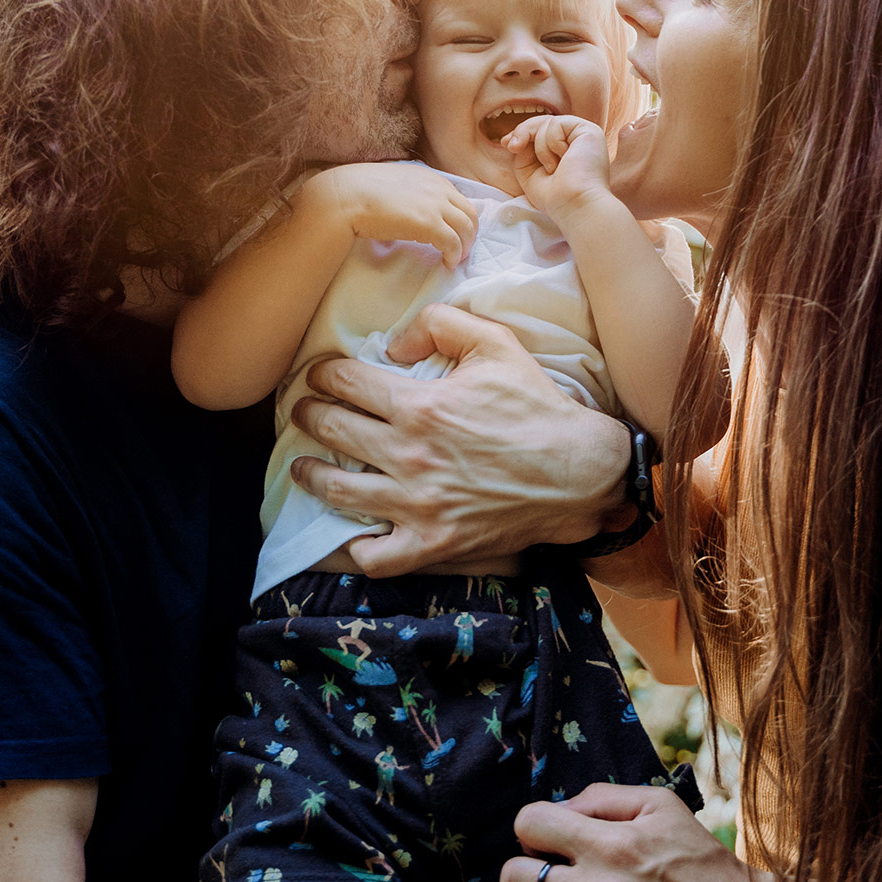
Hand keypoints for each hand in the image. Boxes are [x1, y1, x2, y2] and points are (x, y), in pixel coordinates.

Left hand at [288, 303, 631, 572]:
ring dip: (310, 474)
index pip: (344, 383)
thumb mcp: (496, 343)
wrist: (578, 472)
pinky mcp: (432, 543)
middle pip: (331, 430)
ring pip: (337, 490)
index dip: (322, 373)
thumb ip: (440, 325)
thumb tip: (393, 344)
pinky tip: (351, 530)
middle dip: (308, 414)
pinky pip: (376, 556)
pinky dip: (357, 546)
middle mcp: (408, 456)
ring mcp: (417, 505)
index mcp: (419, 406)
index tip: (318, 374)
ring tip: (303, 467)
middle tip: (303, 410)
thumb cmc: (536, 405)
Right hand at [307, 162, 478, 267]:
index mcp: (430, 177)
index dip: (460, 219)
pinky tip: (446, 263)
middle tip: (461, 250)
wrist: (345, 197)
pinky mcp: (429, 224)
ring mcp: (435, 206)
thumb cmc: (360, 192)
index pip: (459, 199)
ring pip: (467, 229)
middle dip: (469, 234)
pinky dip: (454, 255)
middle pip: (470, 213)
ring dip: (465, 246)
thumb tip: (409, 212)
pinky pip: (453, 243)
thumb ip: (409, 193)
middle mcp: (438, 188)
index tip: (454, 233)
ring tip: (455, 259)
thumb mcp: (393, 184)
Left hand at [500, 785, 753, 881]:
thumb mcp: (660, 807)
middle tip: (554, 868)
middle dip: (525, 866)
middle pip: (513, 875)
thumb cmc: (695, 859)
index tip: (553, 835)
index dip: (536, 825)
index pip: (530, 824)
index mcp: (611, 846)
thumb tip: (561, 807)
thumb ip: (603, 798)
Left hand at [502, 114, 616, 220]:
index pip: (541, 132)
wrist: (572, 204)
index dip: (522, 133)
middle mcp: (577, 142)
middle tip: (512, 147)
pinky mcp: (589, 131)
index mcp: (566, 151)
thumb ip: (524, 149)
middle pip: (542, 123)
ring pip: (547, 123)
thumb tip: (516, 136)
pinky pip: (557, 124)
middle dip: (523, 132)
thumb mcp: (529, 170)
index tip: (506, 143)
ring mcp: (585, 135)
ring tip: (553, 168)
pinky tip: (563, 158)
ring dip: (541, 148)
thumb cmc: (553, 196)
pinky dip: (552, 142)